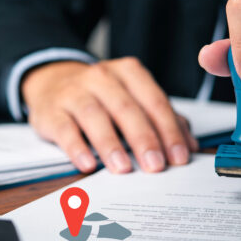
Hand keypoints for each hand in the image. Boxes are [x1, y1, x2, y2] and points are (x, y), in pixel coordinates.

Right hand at [21, 58, 197, 173]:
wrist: (52, 80)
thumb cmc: (101, 95)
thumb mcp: (131, 97)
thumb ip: (161, 118)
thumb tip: (189, 145)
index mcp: (128, 73)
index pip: (153, 101)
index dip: (168, 130)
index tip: (178, 157)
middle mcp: (101, 78)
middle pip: (126, 108)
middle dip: (143, 139)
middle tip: (155, 166)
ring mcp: (74, 92)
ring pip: (94, 116)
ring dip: (111, 144)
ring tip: (123, 168)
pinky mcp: (51, 111)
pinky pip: (64, 128)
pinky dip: (76, 147)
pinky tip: (87, 164)